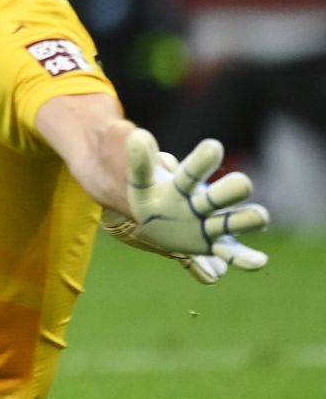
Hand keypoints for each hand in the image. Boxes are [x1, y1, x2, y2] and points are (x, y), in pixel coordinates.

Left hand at [139, 145, 270, 283]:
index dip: (202, 161)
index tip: (213, 146)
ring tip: (259, 217)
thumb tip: (138, 137)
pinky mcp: (214, 246)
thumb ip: (139, 163)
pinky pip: (231, 253)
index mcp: (184, 184)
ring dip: (246, 219)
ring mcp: (212, 225)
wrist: (154, 224)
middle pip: (225, 193)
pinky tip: (258, 261)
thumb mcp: (140, 183)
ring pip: (235, 221)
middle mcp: (204, 202)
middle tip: (242, 184)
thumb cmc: (150, 198)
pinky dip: (245, 258)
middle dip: (232, 189)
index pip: (193, 172)